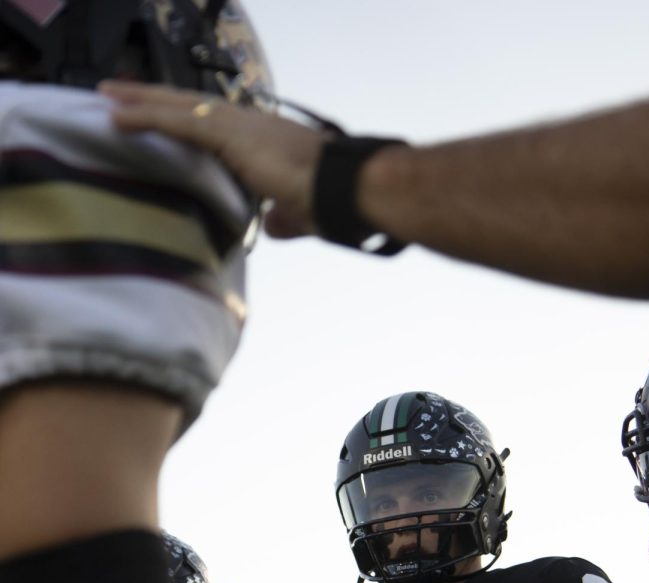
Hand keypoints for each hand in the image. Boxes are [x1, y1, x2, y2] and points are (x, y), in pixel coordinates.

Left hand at [100, 82, 324, 237]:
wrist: (343, 188)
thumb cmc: (331, 201)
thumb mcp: (298, 212)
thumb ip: (281, 218)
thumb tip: (269, 226)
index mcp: (263, 139)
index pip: (214, 124)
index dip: (185, 119)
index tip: (160, 118)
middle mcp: (249, 122)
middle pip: (190, 105)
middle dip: (154, 98)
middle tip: (118, 92)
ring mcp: (238, 123)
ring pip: (178, 105)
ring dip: (140, 100)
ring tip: (107, 95)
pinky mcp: (228, 132)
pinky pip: (177, 120)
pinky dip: (146, 116)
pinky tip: (117, 115)